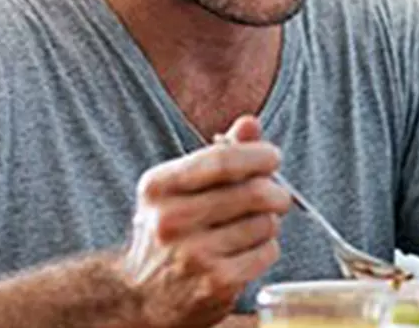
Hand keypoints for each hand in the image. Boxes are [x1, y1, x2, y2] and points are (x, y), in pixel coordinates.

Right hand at [123, 115, 290, 327]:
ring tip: (253, 226)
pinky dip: (267, 247)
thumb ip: (218, 153)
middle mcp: (171, 220)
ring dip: (269, 222)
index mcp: (159, 186)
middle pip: (252, 192)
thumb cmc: (168, 230)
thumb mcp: (180, 186)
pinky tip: (249, 249)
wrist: (139, 295)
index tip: (273, 157)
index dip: (257, 155)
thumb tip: (251, 123)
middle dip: (276, 191)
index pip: (222, 160)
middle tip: (279, 195)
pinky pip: (266, 252)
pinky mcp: (215, 283)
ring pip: (264, 223)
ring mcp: (193, 254)